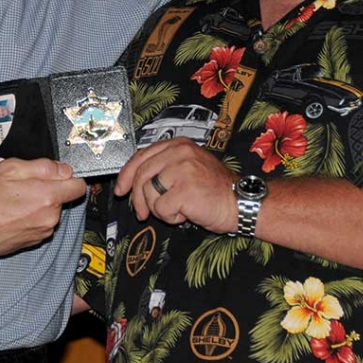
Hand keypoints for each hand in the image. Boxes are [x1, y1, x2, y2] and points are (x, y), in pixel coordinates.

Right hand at [0, 158, 85, 257]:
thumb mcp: (10, 168)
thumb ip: (42, 167)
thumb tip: (63, 169)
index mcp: (46, 197)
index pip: (78, 187)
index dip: (69, 177)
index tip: (58, 175)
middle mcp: (48, 218)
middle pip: (61, 198)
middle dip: (47, 190)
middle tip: (22, 185)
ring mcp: (40, 233)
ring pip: (49, 212)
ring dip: (37, 205)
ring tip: (12, 200)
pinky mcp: (30, 243)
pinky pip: (38, 225)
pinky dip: (29, 218)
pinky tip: (10, 214)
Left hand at [114, 138, 236, 233]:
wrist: (241, 203)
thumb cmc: (214, 190)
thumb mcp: (189, 167)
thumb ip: (164, 166)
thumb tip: (133, 179)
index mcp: (178, 144)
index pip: (141, 156)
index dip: (126, 175)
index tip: (121, 189)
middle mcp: (179, 152)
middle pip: (141, 175)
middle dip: (137, 199)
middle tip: (141, 214)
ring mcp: (182, 169)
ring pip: (148, 193)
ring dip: (158, 209)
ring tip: (177, 210)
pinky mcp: (184, 189)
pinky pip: (161, 209)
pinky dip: (170, 218)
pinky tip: (186, 214)